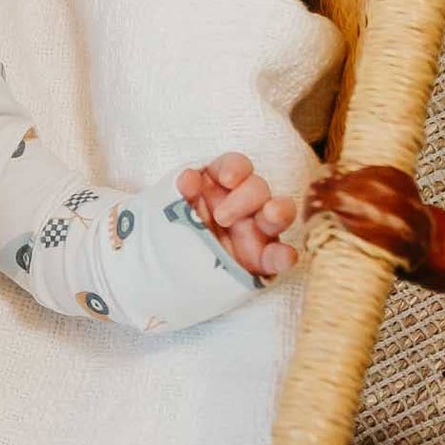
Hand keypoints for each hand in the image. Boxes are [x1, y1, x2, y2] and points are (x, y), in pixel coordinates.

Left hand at [175, 153, 298, 277]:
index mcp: (217, 188)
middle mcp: (241, 207)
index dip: (235, 167)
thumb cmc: (167, 236)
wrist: (159, 277)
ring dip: (278, 212)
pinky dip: (284, 256)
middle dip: (244, 198)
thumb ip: (176, 195)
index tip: (227, 178)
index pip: (234, 167)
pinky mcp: (260, 261)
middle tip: (221, 218)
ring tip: (270, 216)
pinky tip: (284, 256)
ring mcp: (254, 233)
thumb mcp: (165, 213)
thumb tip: (188, 177)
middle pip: (257, 189)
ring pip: (277, 215)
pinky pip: (278, 257)